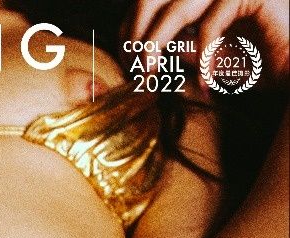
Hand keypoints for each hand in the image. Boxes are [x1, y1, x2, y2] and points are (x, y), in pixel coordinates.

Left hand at [129, 0, 288, 79]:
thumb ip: (178, 48)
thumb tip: (141, 54)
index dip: (130, 28)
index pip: (151, 1)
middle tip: (132, 69)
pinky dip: (202, 58)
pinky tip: (203, 85)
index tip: (125, 63)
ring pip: (178, 8)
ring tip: (150, 75)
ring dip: (156, 44)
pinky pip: (210, 24)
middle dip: (137, 34)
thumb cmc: (256, 62)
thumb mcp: (206, 57)